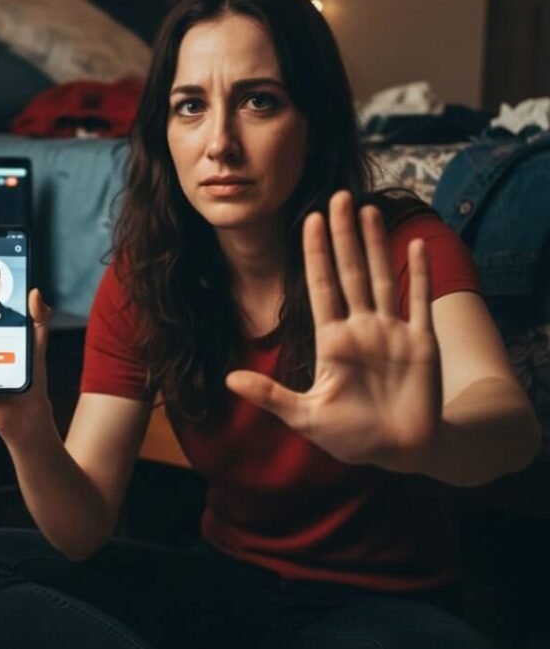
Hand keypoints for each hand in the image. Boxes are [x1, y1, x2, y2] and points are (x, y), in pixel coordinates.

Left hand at [224, 190, 441, 471]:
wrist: (400, 452)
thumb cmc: (352, 437)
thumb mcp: (305, 417)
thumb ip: (270, 396)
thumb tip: (227, 380)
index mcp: (331, 342)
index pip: (321, 287)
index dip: (315, 254)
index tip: (309, 220)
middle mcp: (361, 329)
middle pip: (350, 272)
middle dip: (343, 236)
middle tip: (337, 196)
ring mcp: (392, 332)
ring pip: (382, 278)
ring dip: (376, 245)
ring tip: (368, 210)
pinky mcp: (422, 343)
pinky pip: (419, 301)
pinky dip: (419, 274)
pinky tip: (416, 245)